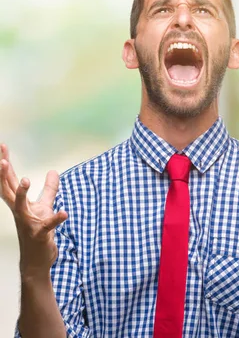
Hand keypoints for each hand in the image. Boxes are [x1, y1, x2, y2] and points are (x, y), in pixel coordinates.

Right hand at [0, 144, 67, 276]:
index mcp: (20, 204)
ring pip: (21, 207)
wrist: (37, 260)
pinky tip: (64, 213)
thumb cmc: (38, 231)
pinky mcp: (40, 235)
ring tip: (27, 179)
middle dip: (4, 175)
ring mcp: (28, 223)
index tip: (2, 147)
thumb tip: (53, 171)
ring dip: (22, 193)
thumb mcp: (45, 206)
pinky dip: (56, 218)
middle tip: (1, 160)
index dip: (6, 165)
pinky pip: (47, 225)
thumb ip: (49, 189)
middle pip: (9, 191)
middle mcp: (20, 212)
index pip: (10, 181)